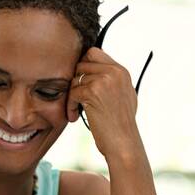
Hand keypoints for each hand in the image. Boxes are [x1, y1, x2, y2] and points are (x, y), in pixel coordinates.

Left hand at [68, 47, 145, 162]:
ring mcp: (104, 80)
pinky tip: (75, 116)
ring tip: (76, 109)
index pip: (95, 52)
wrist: (123, 142)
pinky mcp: (92, 92)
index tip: (82, 80)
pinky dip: (70, 105)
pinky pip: (72, 92)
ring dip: (72, 94)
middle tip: (76, 95)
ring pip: (75, 78)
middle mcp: (114, 72)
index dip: (84, 64)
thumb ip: (112, 80)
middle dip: (76, 78)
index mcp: (122, 71)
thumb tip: (94, 68)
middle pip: (82, 62)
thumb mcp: (124, 95)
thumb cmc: (121, 124)